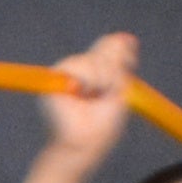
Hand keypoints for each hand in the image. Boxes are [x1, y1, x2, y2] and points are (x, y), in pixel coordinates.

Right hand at [40, 33, 136, 166]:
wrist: (84, 144)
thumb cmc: (102, 125)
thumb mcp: (118, 90)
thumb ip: (119, 64)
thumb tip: (126, 37)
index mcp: (94, 73)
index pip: (108, 48)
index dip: (119, 49)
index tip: (130, 56)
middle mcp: (77, 71)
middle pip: (102, 52)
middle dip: (112, 73)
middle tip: (106, 93)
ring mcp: (63, 74)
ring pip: (92, 60)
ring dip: (102, 80)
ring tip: (95, 97)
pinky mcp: (51, 80)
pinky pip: (76, 66)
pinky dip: (87, 80)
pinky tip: (83, 93)